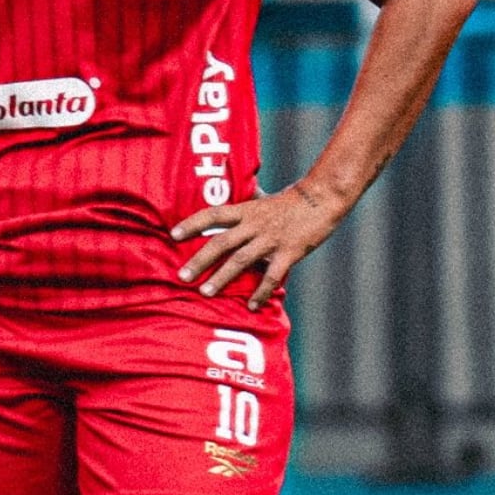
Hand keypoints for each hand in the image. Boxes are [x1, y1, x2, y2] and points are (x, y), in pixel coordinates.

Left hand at [172, 183, 346, 309]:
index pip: (213, 215)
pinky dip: (261, 292)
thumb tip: (233, 190)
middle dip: (200, 260)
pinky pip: (272, 276)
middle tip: (182, 276)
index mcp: (246, 210)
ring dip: (221, 278)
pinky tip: (251, 305)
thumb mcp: (263, 197)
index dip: (192, 224)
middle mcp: (254, 224)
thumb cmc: (291, 199)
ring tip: (205, 292)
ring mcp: (270, 240)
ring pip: (240, 261)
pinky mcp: (289, 253)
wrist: (322, 198)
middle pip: (221, 242)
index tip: (173, 234)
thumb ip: (246, 201)